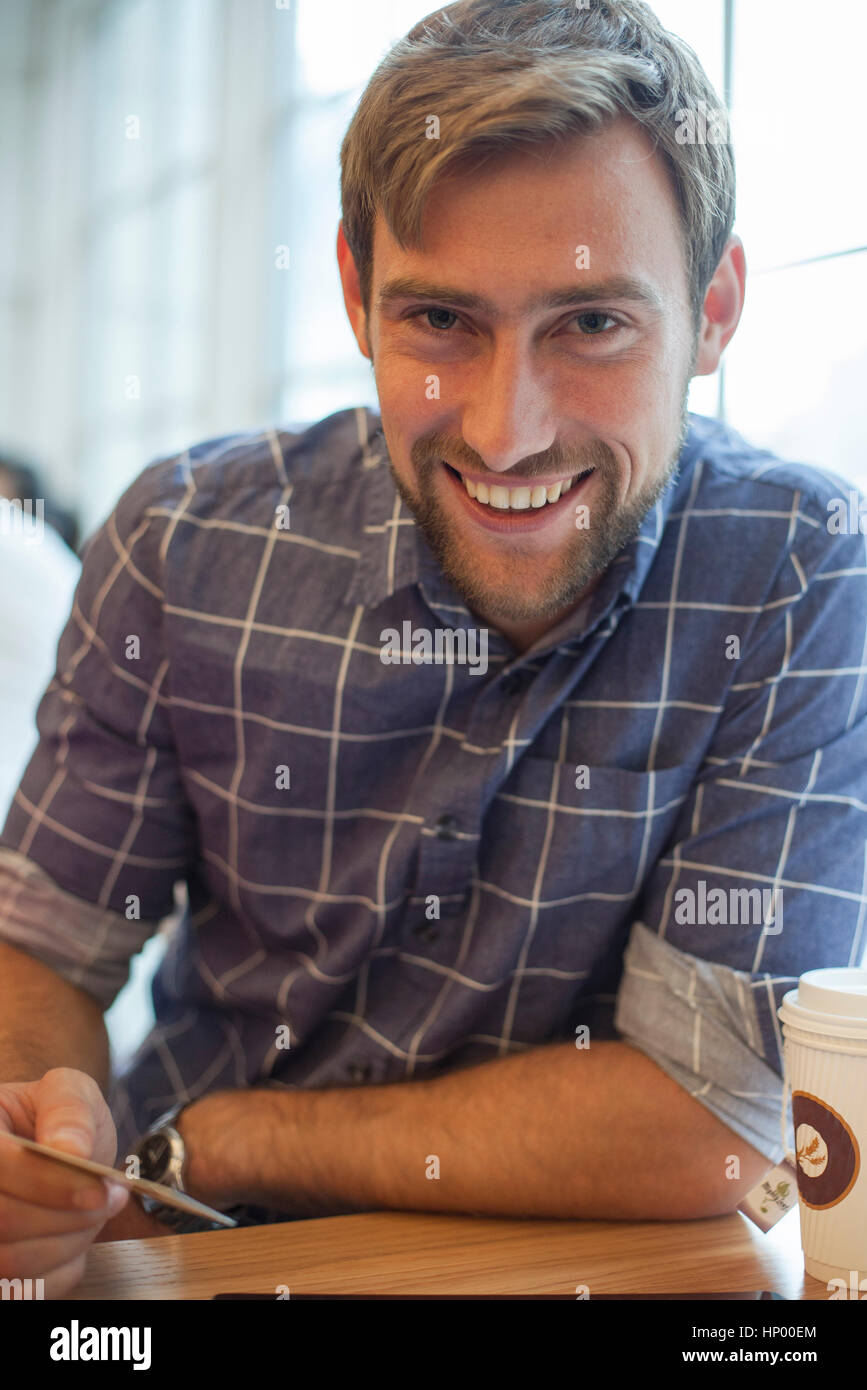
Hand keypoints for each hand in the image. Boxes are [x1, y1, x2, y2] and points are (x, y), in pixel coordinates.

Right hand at [0, 1066, 130, 1296]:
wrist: (52, 1149)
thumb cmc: (56, 1118)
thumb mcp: (69, 1091)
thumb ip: (69, 1110)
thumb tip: (69, 1148)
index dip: (50, 1184)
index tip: (101, 1190)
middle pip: (4, 1221)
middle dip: (68, 1217)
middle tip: (110, 1199)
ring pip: (9, 1264)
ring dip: (68, 1245)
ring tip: (95, 1215)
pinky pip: (22, 1291)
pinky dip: (60, 1271)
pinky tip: (74, 1239)